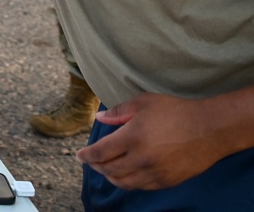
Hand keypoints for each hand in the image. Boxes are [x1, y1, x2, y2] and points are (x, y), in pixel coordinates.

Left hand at [76, 93, 228, 189]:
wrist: (210, 129)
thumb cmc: (176, 111)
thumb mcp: (144, 102)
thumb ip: (118, 111)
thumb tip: (99, 118)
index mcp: (132, 137)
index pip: (100, 152)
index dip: (86, 155)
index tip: (79, 155)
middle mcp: (141, 158)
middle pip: (109, 169)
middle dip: (96, 166)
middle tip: (91, 161)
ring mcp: (155, 172)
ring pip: (124, 182)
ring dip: (110, 177)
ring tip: (105, 169)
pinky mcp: (168, 181)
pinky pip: (141, 186)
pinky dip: (128, 182)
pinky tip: (126, 175)